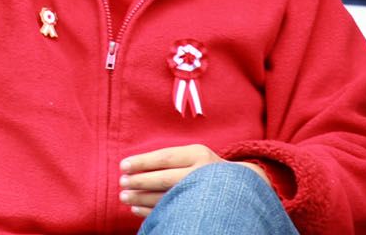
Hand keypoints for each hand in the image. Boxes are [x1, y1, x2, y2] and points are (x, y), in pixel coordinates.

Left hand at [120, 145, 268, 215]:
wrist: (243, 184)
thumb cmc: (207, 167)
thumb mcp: (194, 156)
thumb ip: (171, 159)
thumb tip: (135, 166)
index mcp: (198, 154)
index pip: (165, 158)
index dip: (142, 162)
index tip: (123, 166)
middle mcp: (203, 171)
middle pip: (166, 178)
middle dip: (141, 181)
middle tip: (121, 183)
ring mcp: (205, 191)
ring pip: (168, 196)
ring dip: (143, 198)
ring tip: (125, 198)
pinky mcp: (203, 207)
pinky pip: (173, 210)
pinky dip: (153, 211)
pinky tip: (137, 210)